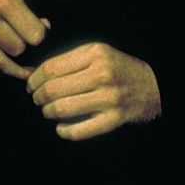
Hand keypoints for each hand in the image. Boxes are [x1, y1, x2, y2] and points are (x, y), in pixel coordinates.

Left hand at [26, 42, 161, 140]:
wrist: (154, 85)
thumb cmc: (120, 69)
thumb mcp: (98, 53)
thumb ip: (69, 59)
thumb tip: (33, 71)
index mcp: (95, 53)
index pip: (52, 67)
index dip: (35, 78)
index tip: (31, 84)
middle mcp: (102, 73)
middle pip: (53, 89)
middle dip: (38, 97)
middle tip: (37, 99)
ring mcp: (109, 98)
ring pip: (62, 109)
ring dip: (48, 112)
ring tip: (48, 111)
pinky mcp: (114, 119)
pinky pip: (78, 130)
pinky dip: (64, 131)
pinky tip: (61, 127)